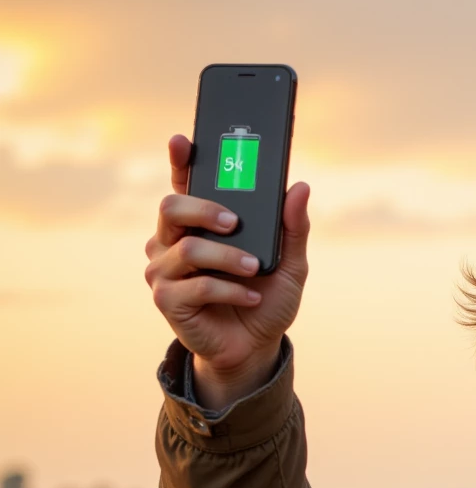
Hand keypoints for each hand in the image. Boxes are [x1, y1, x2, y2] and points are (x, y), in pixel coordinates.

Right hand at [145, 134, 310, 407]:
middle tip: (235, 221)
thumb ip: (293, 227)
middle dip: (204, 209)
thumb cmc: (267, 298)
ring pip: (187, 249)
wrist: (256, 347)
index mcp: (197, 222)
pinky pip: (197, 286)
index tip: (183, 141)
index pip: (183, 182)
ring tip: (255, 269)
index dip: (179, 159)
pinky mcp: (167, 300)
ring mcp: (164, 271)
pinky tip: (250, 296)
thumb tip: (299, 187)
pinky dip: (230, 290)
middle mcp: (172, 241)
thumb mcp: (291, 263)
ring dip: (227, 258)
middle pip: (171, 207)